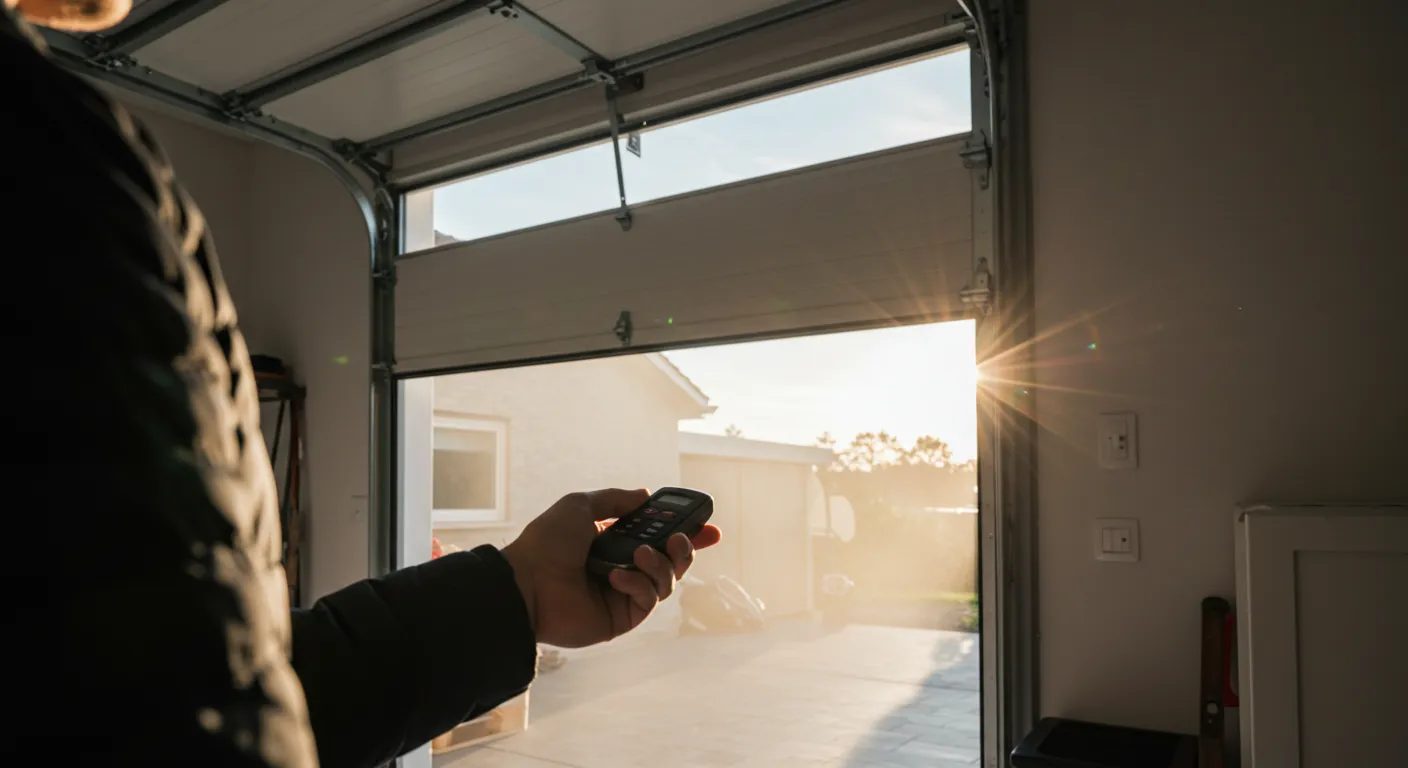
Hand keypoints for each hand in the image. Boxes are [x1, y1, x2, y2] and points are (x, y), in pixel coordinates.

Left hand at [500, 489, 721, 647]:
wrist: (526, 583)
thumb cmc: (547, 543)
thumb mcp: (580, 506)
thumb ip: (615, 500)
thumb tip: (645, 494)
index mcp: (612, 542)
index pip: (657, 536)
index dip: (687, 532)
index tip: (709, 527)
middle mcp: (621, 568)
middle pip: (670, 561)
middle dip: (684, 549)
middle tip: (682, 539)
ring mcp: (622, 594)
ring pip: (666, 581)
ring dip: (660, 564)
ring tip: (639, 555)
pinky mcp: (621, 618)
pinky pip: (648, 600)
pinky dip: (639, 584)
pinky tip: (617, 577)